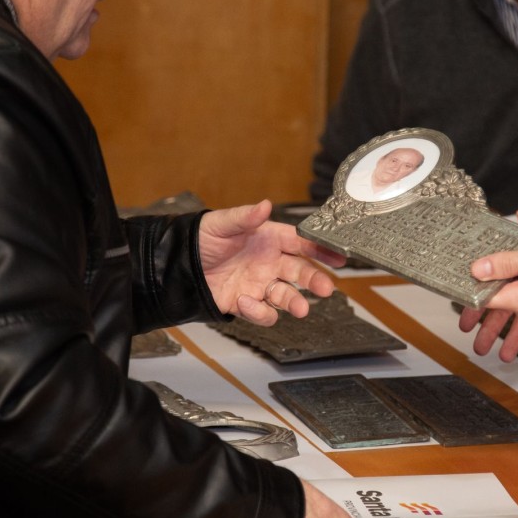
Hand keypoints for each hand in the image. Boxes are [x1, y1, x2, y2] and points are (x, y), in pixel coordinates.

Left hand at [198, 200, 344, 324]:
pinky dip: (259, 312)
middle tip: (326, 288)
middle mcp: (270, 263)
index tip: (339, 256)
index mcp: (269, 239)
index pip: (301, 243)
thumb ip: (245, 217)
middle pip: (301, 272)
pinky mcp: (247, 304)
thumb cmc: (201, 239)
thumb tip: (264, 205)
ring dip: (296, 302)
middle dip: (316, 280)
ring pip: (287, 296)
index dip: (321, 249)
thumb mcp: (221, 224)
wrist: (178, 265)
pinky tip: (245, 302)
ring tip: (301, 309)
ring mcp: (260, 285)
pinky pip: (263, 313)